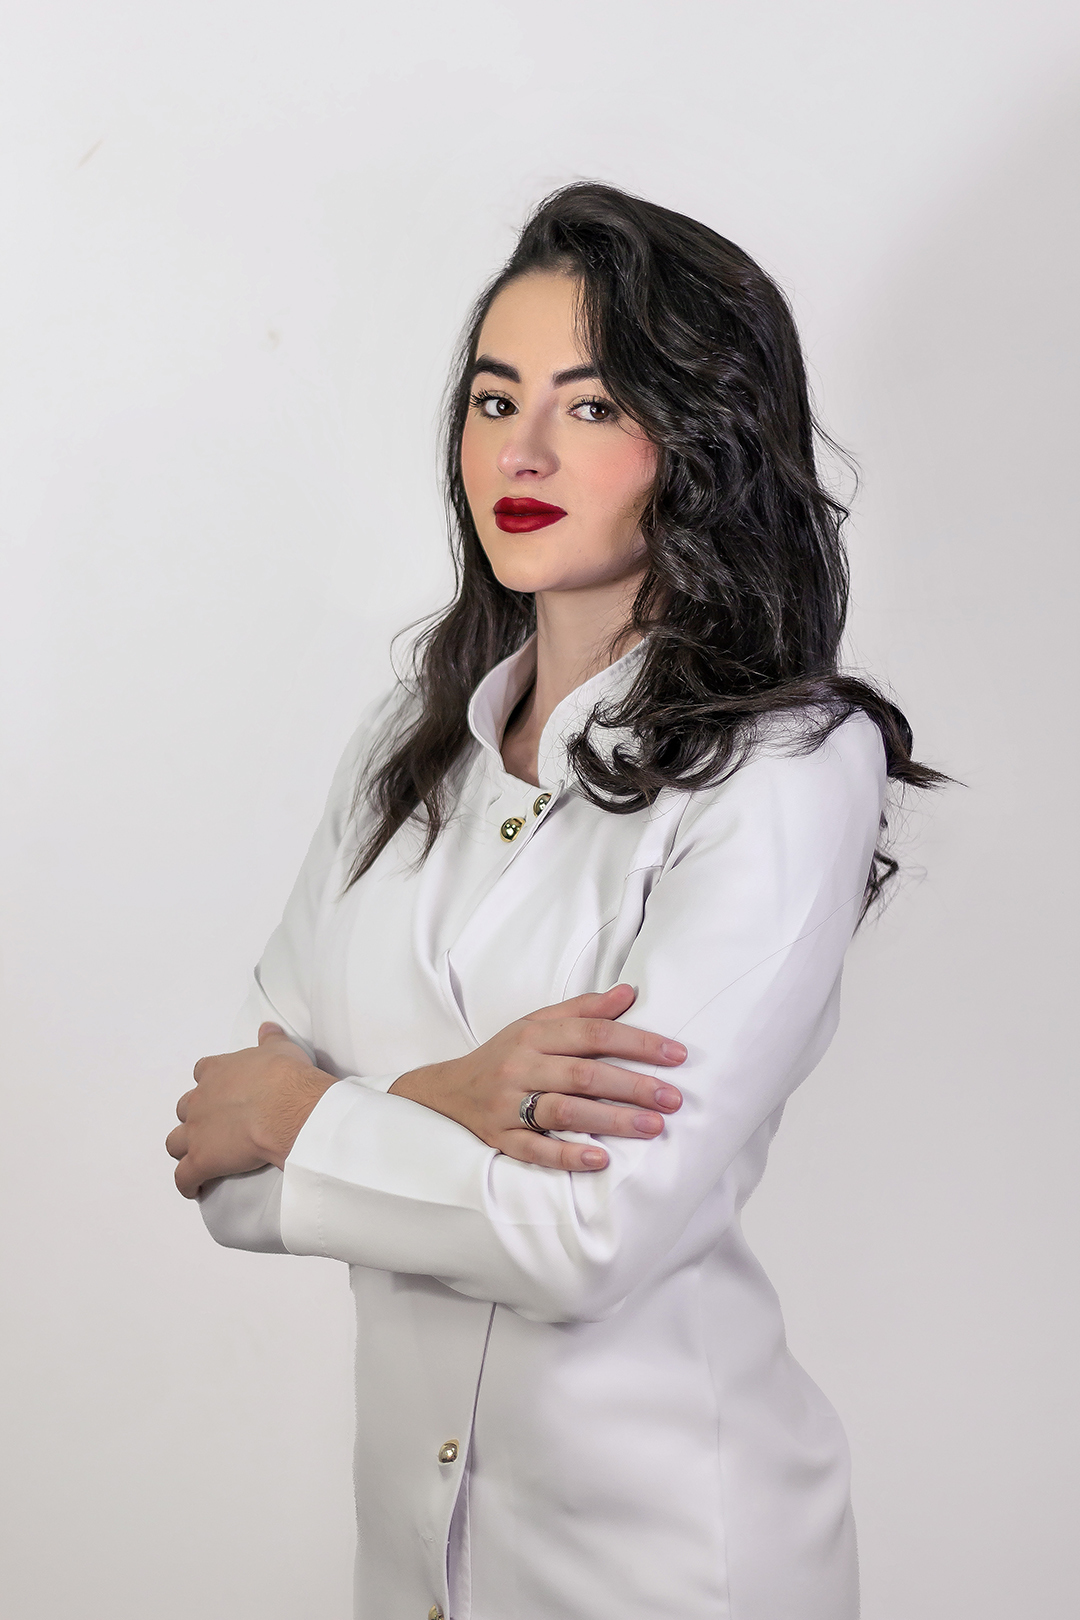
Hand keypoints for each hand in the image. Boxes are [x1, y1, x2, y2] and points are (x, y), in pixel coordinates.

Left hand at [166, 1024, 335, 1198]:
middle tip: (216, 1126)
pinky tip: (195, 1189)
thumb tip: (267, 1028)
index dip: (209, 1084)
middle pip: (184, 1109)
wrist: (288, 1107)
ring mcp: (197, 1131)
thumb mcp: (281, 1049)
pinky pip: (183, 1176)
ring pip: (175, 1143)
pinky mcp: (202, 1160)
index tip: (221, 1092)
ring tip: (201, 1158)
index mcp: (216, 1072)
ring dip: (185, 1149)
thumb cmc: (286, 1077)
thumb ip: (270, 1039)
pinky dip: (186, 1183)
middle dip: (195, 1117)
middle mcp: (200, 1100)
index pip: (201, 1073)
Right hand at [388, 983, 684, 1172]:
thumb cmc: (504, 1055)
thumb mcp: (536, 1024)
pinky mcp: (500, 1139)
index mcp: (534, 1035)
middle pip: (584, 1074)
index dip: (637, 1043)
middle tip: (674, 1098)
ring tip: (652, 1127)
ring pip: (564, 1111)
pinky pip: (535, 1150)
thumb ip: (583, 1010)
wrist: (446, 1091)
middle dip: (634, 1086)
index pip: (593, 1033)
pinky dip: (568, 1155)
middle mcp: (521, 1067)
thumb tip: (630, 993)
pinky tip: (601, 1159)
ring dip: (611, 1119)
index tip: (677, 1055)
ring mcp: (508, 1105)